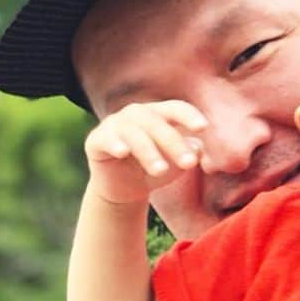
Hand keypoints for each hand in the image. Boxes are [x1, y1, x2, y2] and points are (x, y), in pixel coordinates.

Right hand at [84, 100, 206, 205]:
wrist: (123, 192)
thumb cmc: (153, 172)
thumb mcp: (175, 165)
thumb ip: (188, 154)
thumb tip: (197, 147)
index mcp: (158, 114)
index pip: (175, 109)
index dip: (188, 116)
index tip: (203, 128)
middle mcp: (135, 114)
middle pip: (156, 122)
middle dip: (173, 143)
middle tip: (188, 163)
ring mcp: (114, 125)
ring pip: (133, 133)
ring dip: (149, 151)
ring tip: (161, 170)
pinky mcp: (96, 140)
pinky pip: (106, 139)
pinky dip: (115, 144)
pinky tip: (123, 152)